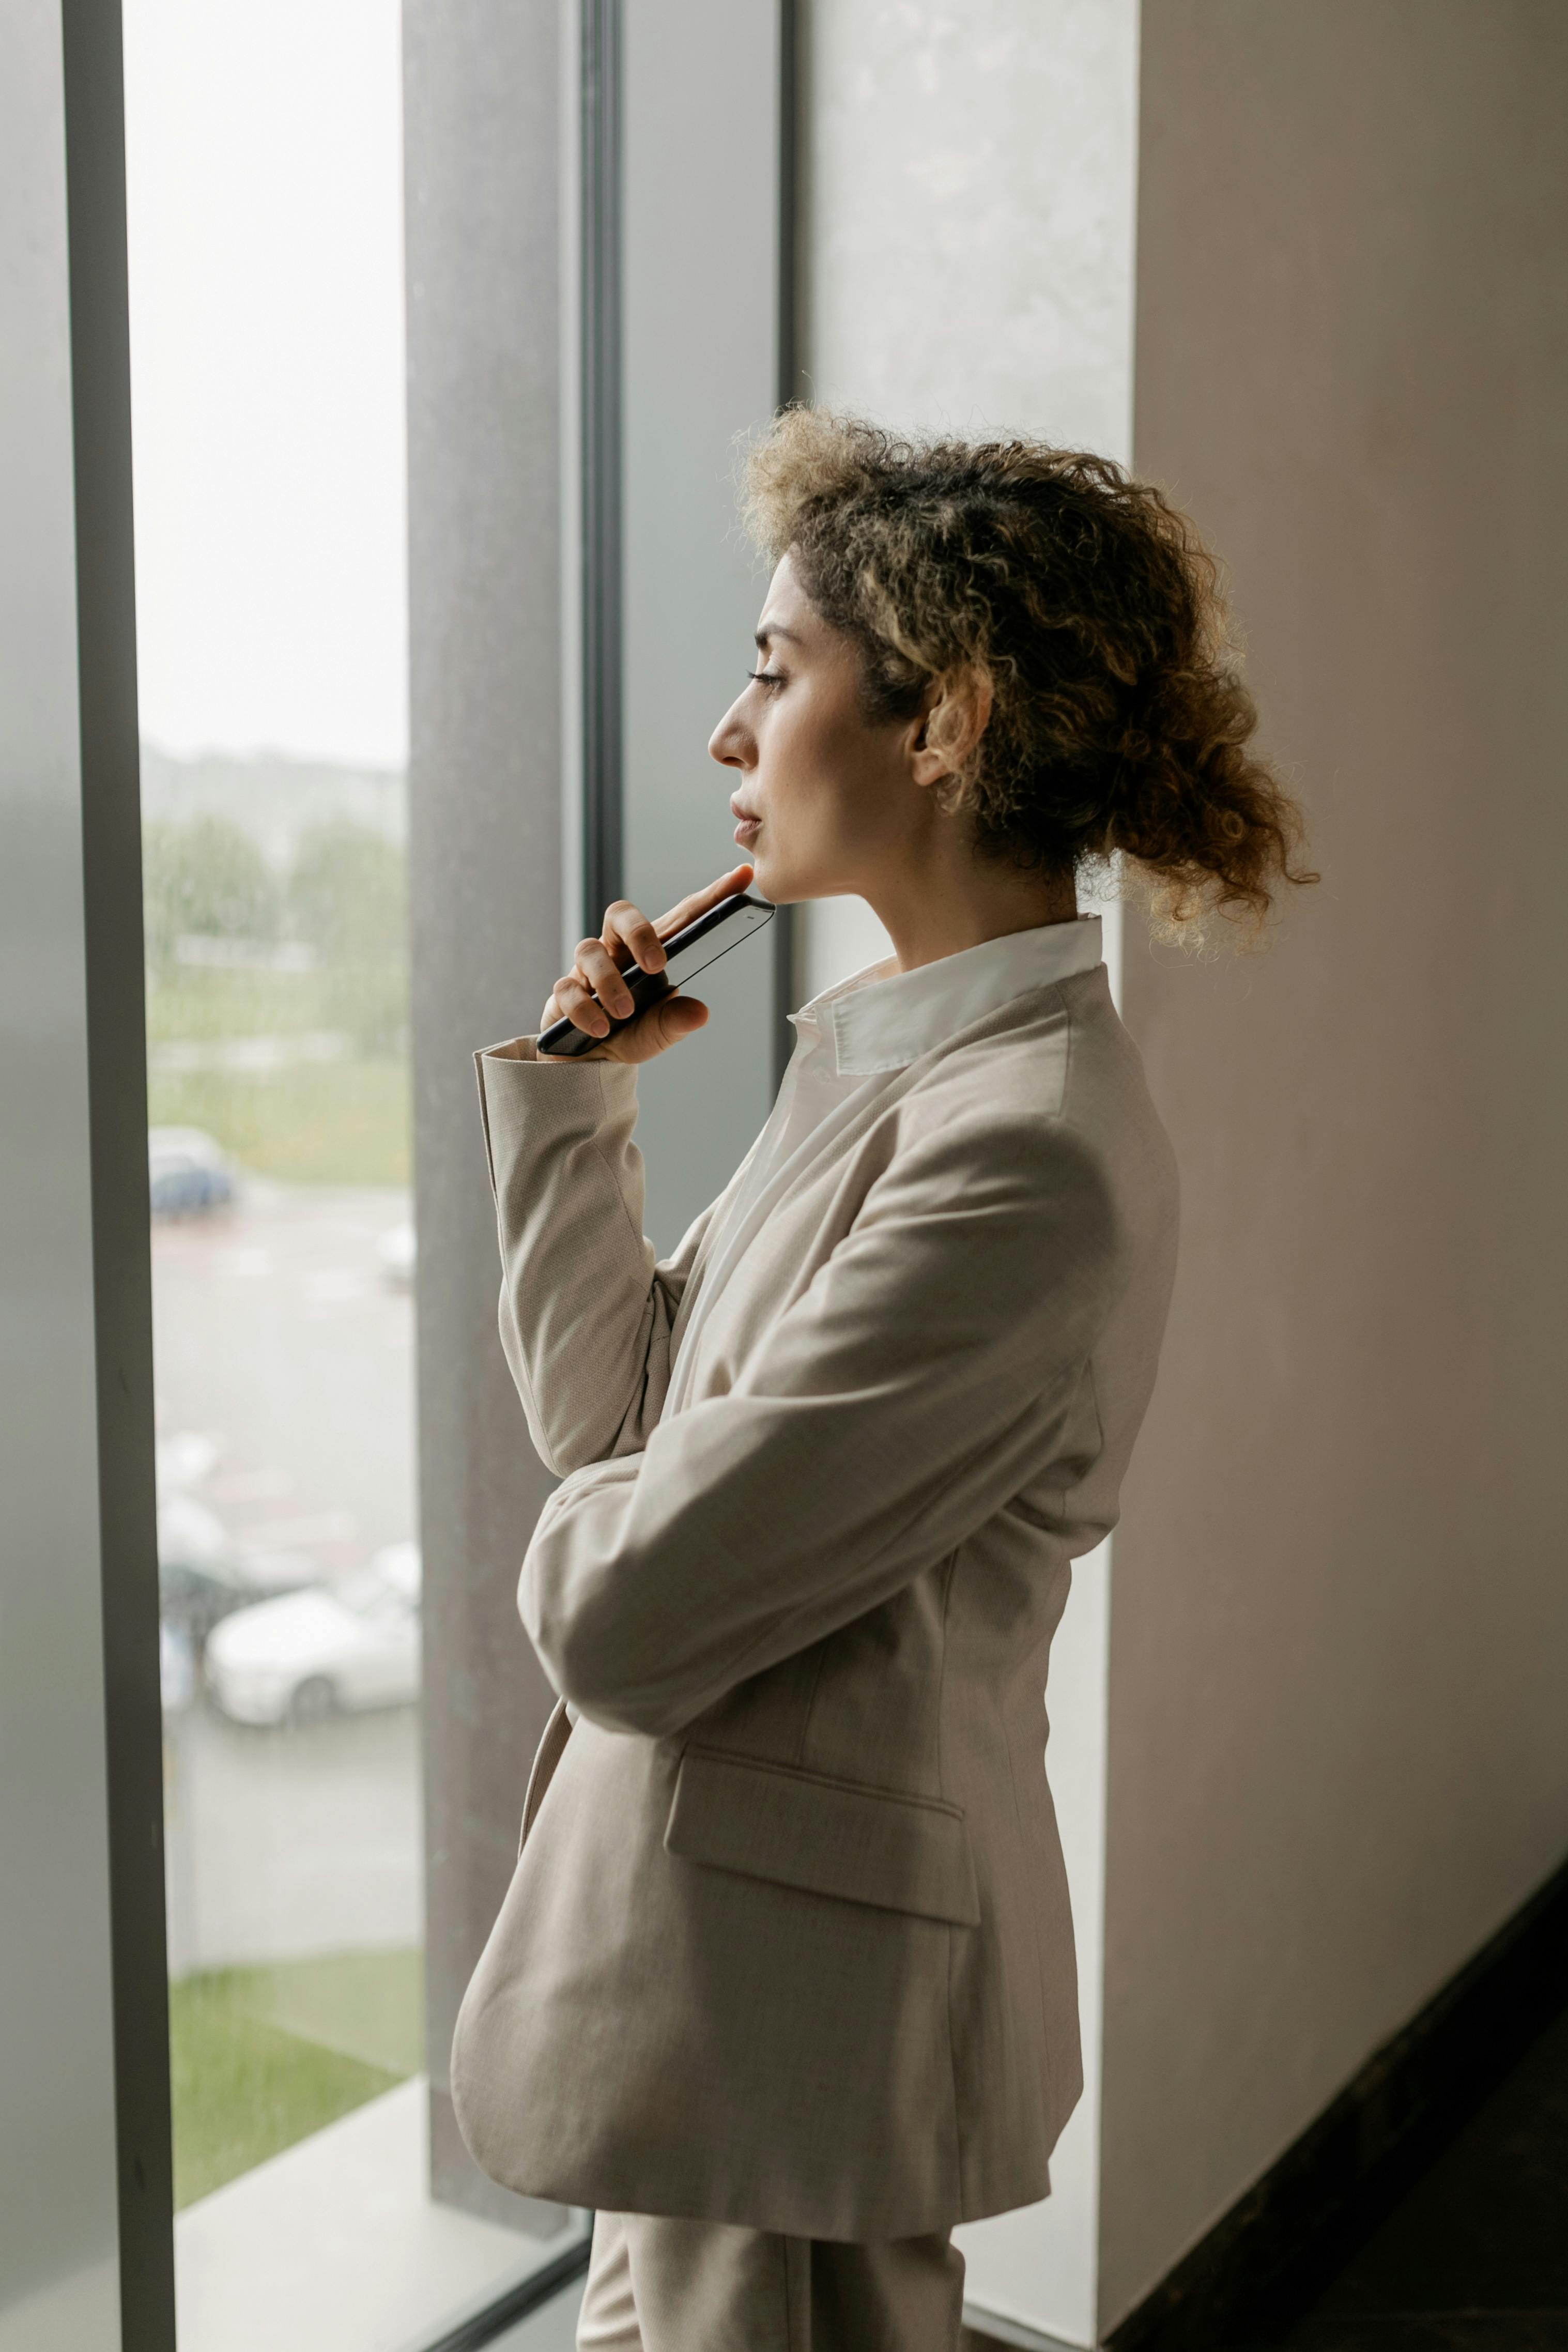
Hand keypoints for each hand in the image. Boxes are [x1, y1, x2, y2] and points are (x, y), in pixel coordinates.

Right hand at [539, 864, 753, 1062]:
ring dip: (611, 983)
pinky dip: (585, 1009)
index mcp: (650, 951)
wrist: (590, 1062)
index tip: (742, 877)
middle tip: (657, 966)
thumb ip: (677, 1021)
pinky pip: (568, 990)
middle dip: (640, 933)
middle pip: (620, 913)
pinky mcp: (564, 991)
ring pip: (590, 951)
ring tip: (625, 1013)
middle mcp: (618, 951)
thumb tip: (700, 1013)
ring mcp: (588, 969)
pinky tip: (601, 1028)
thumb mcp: (659, 1032)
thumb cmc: (630, 1033)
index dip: (710, 895)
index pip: (681, 916)